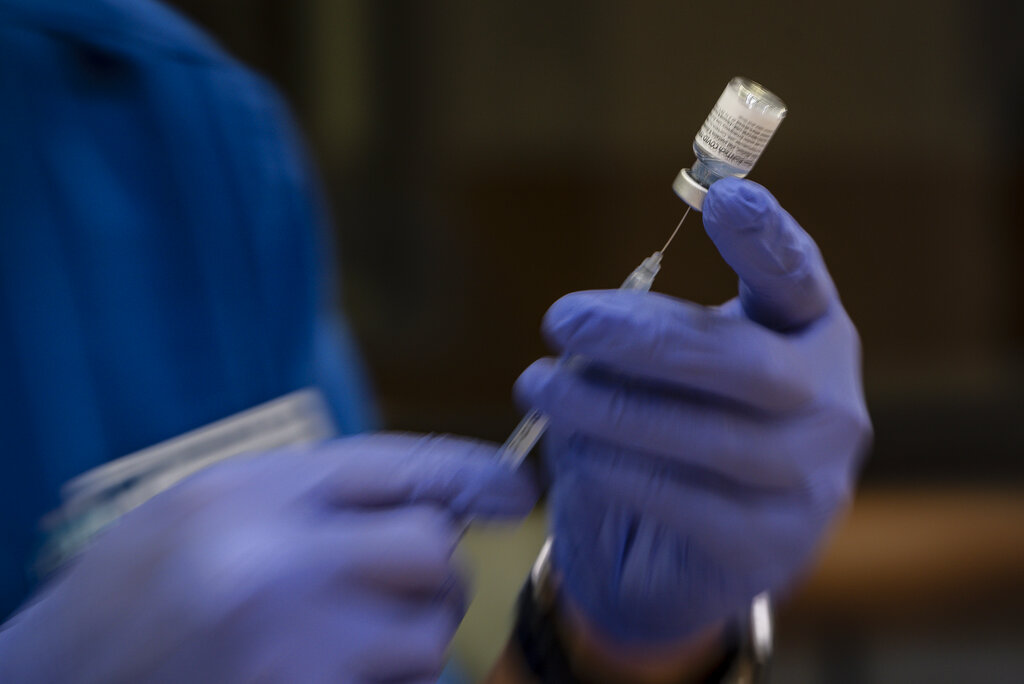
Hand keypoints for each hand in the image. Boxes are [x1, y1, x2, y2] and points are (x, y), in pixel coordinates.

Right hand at [0, 433, 536, 682]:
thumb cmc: (133, 592)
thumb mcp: (207, 504)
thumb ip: (314, 494)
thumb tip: (433, 500)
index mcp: (248, 492)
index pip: (400, 465)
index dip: (473, 473)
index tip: (515, 489)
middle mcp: (275, 563)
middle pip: (430, 549)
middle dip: (432, 571)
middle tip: (394, 587)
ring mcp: (291, 650)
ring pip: (426, 634)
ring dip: (408, 640)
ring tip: (335, 645)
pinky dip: (387, 683)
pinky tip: (328, 674)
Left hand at [515, 178, 871, 645]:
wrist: (672, 556)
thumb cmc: (666, 436)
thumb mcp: (662, 372)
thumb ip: (646, 342)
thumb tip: (585, 327)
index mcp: (808, 336)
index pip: (799, 279)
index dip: (767, 239)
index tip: (722, 196)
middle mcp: (830, 404)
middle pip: (747, 362)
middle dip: (644, 339)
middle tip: (561, 319)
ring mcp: (812, 481)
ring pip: (716, 439)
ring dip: (614, 411)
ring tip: (540, 388)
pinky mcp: (773, 545)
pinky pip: (692, 503)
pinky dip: (624, 472)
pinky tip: (577, 455)